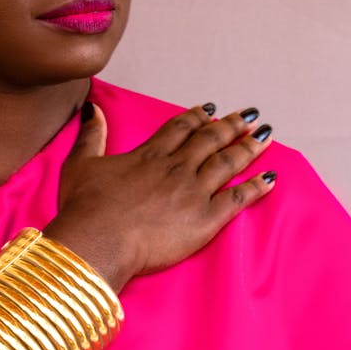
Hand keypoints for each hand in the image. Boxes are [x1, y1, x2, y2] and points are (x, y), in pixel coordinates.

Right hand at [49, 103, 274, 291]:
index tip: (211, 110)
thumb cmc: (85, 207)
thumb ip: (91, 135)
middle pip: (210, 140)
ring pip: (227, 163)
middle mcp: (176, 168)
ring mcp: (193, 192)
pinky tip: (270, 178)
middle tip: (249, 117)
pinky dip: (255, 187)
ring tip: (265, 137)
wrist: (98, 240)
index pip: (180, 129)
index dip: (197, 117)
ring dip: (248, 148)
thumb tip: (92, 109)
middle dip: (231, 126)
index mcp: (149, 155)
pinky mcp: (205, 219)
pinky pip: (237, 199)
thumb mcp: (80, 164)